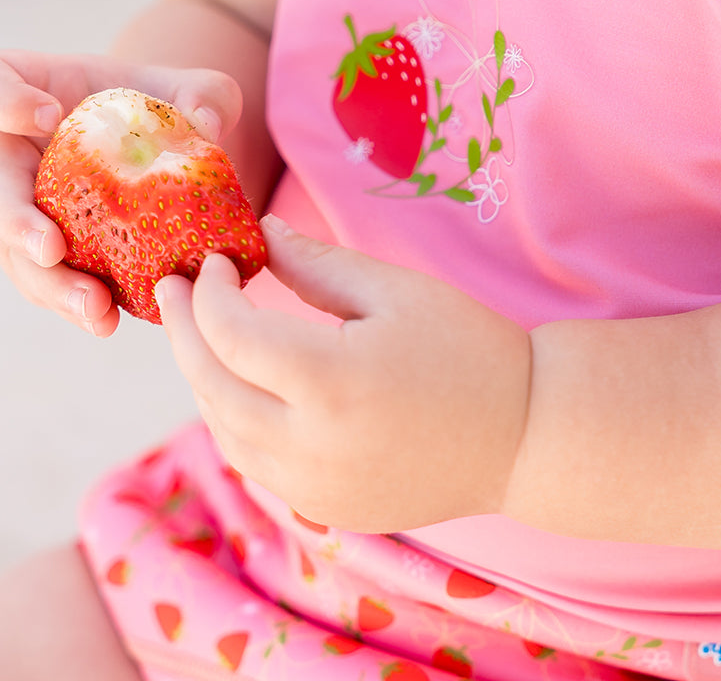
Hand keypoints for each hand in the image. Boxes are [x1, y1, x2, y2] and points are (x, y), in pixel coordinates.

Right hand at [0, 50, 243, 335]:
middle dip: (18, 225)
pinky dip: (77, 300)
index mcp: (25, 88)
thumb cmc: (166, 102)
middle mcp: (9, 149)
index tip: (50, 115)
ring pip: (17, 249)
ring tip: (96, 309)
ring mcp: (21, 201)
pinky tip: (109, 319)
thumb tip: (205, 125)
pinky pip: (51, 278)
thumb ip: (200, 96)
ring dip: (50, 283)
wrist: (162, 144)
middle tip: (51, 250)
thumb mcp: (191, 88)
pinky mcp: (45, 247)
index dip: (10, 104)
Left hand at [156, 217, 531, 532]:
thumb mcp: (396, 292)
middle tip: (172, 288)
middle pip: (211, 387)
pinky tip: (245, 386)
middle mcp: (310, 446)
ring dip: (204, 379)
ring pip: (223, 433)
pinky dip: (235, 420)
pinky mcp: (326, 508)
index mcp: (331, 382)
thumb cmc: (469, 349)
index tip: (213, 260)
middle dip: (183, 332)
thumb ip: (318, 265)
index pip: (231, 336)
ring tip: (203, 333)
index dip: (208, 293)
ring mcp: (314, 488)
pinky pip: (255, 464)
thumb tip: (259, 237)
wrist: (524, 435)